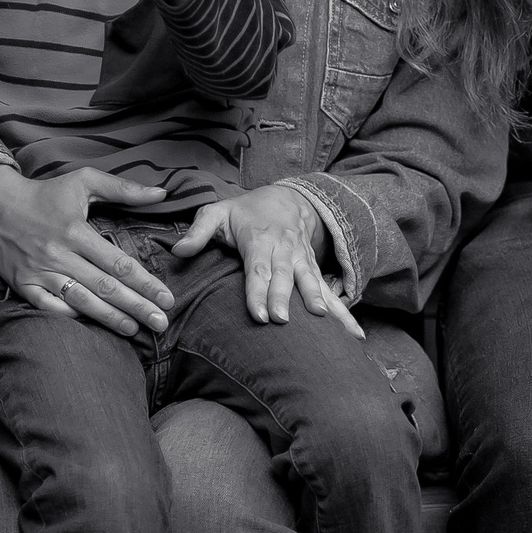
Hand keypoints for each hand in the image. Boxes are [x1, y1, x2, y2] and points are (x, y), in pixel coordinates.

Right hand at [0, 164, 178, 335]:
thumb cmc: (46, 193)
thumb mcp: (84, 180)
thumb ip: (124, 188)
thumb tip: (162, 193)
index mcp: (76, 231)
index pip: (119, 263)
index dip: (146, 283)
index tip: (168, 298)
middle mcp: (59, 255)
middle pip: (104, 287)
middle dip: (136, 306)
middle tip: (161, 323)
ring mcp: (39, 272)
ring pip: (80, 301)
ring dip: (109, 318)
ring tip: (135, 330)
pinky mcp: (23, 285)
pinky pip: (49, 308)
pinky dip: (70, 316)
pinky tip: (93, 325)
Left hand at [173, 185, 363, 337]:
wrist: (289, 198)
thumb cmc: (246, 212)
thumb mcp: (218, 212)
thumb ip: (198, 231)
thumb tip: (177, 251)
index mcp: (259, 240)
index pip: (257, 268)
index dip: (257, 291)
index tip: (258, 315)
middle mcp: (284, 250)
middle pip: (285, 277)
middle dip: (284, 298)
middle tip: (281, 321)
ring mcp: (303, 261)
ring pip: (312, 282)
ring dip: (320, 303)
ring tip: (327, 323)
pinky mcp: (314, 270)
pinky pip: (329, 291)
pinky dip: (344, 312)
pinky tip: (354, 334)